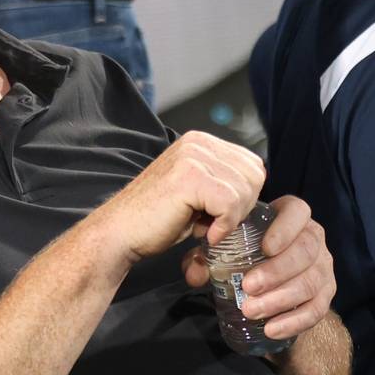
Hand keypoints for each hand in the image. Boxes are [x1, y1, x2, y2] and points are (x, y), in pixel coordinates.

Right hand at [98, 130, 264, 265]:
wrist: (120, 232)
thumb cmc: (156, 218)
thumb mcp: (196, 191)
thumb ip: (221, 182)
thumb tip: (253, 188)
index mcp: (201, 141)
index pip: (252, 164)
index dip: (245, 195)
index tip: (220, 214)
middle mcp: (198, 142)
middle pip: (254, 175)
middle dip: (241, 207)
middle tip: (214, 223)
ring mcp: (193, 157)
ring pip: (245, 190)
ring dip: (231, 218)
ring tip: (204, 227)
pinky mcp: (189, 177)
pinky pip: (230, 204)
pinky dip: (223, 226)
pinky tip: (204, 233)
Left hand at [183, 196, 335, 340]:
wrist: (272, 276)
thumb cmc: (246, 251)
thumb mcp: (226, 246)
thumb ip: (206, 255)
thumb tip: (194, 272)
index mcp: (293, 216)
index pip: (298, 212)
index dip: (285, 229)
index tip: (265, 248)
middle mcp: (314, 237)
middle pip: (306, 251)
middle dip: (277, 271)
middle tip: (248, 287)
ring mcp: (324, 267)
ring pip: (311, 282)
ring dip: (282, 299)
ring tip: (252, 311)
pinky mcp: (327, 294)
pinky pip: (317, 310)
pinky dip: (294, 321)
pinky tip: (271, 329)